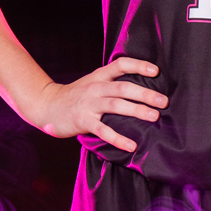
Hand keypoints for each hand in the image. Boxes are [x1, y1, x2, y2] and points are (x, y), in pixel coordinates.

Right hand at [34, 56, 166, 152]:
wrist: (47, 106)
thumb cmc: (76, 96)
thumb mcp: (93, 83)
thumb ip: (112, 83)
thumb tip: (141, 88)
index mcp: (99, 76)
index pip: (120, 65)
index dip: (138, 65)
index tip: (156, 71)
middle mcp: (95, 88)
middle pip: (123, 87)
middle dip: (145, 93)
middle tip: (164, 101)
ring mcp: (89, 104)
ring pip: (116, 105)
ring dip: (137, 110)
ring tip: (155, 117)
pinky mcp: (83, 121)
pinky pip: (104, 130)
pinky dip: (118, 138)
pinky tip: (132, 145)